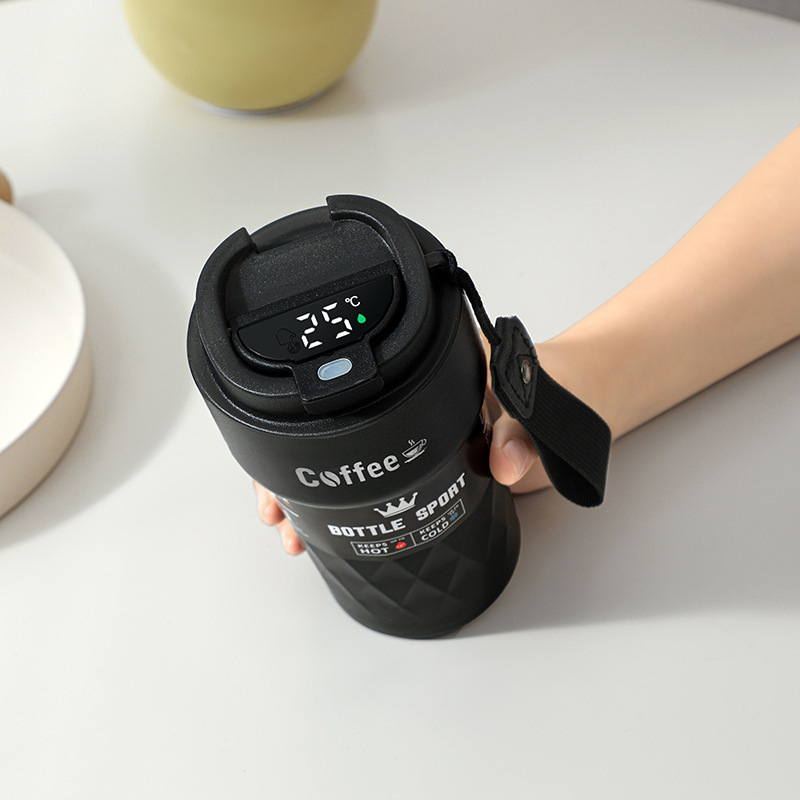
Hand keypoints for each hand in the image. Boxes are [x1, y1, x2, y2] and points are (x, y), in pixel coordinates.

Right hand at [255, 336, 550, 554]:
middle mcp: (411, 398)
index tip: (281, 461)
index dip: (309, 425)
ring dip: (316, 494)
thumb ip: (522, 433)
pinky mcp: (431, 462)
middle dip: (296, 471)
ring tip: (293, 530)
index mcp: (427, 367)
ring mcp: (415, 433)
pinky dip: (353, 506)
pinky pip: (382, 483)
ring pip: (350, 459)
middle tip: (276, 509)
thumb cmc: (561, 387)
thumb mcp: (538, 407)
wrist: (583, 402)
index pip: (351, 388)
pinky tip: (331, 528)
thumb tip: (503, 462)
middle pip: (334, 430)